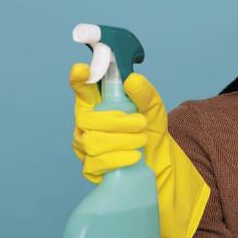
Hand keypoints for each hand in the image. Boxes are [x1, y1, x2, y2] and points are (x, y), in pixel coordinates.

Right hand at [69, 63, 147, 183]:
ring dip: (122, 141)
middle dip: (117, 122)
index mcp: (96, 103)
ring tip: (142, 140)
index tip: (82, 69)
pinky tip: (134, 157)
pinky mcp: (90, 167)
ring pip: (93, 142)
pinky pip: (97, 162)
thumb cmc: (149, 129)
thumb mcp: (153, 108)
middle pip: (87, 119)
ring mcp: (85, 145)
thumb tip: (132, 80)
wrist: (159, 159)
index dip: (78, 79)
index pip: (81, 89)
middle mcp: (86, 123)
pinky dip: (120, 158)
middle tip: (141, 123)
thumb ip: (144, 93)